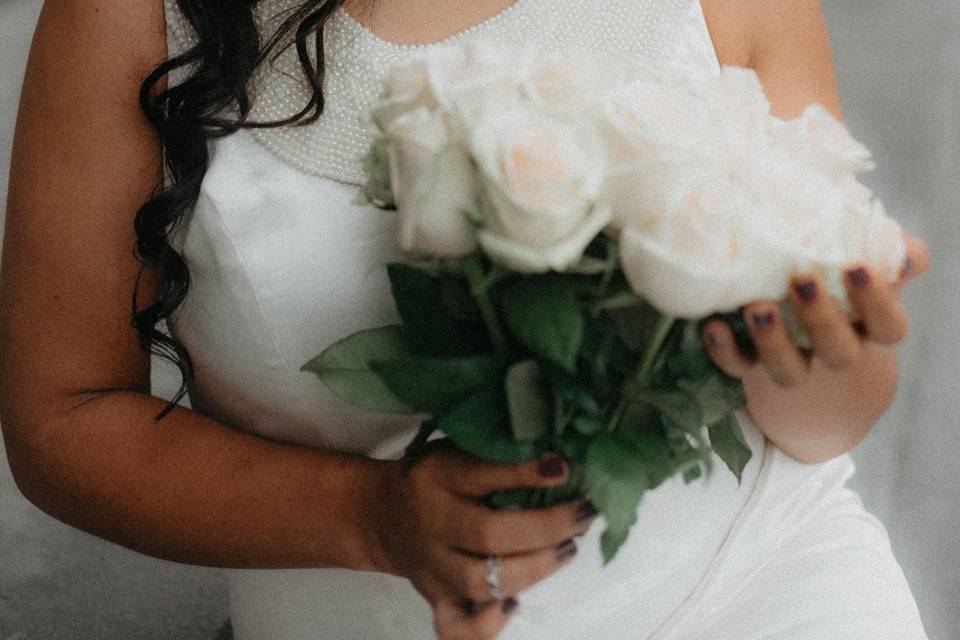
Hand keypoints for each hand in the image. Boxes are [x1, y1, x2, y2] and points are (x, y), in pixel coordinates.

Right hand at [363, 443, 595, 639]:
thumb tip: (559, 463)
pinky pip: (455, 627)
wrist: (382, 515)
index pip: (481, 474)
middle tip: (581, 516)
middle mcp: (433, 524)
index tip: (563, 469)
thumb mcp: (457, 452)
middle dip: (545, 528)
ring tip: (566, 550)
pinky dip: (486, 625)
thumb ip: (497, 457)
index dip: (524, 473)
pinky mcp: (436, 599)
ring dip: (532, 570)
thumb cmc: (434, 478)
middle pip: (489, 535)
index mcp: (438, 478)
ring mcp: (433, 568)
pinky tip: (513, 605)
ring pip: (481, 582)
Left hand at [701, 232, 928, 462]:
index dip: (876, 302)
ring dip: (773, 341)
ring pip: (789, 371)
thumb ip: (883, 247)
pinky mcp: (750, 366)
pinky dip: (724, 351)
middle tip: (802, 280)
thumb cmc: (836, 277)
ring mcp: (792, 361)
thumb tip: (904, 250)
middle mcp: (834, 350)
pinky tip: (713, 325)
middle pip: (839, 352)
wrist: (796, 321)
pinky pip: (738, 368)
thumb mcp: (861, 260)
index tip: (856, 267)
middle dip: (821, 319)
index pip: (889, 326)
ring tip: (757, 306)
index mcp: (868, 325)